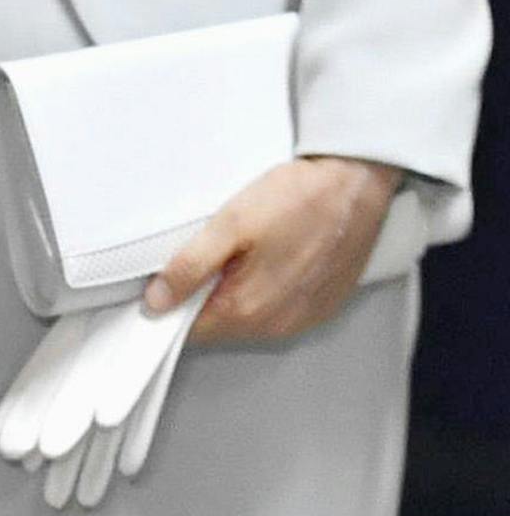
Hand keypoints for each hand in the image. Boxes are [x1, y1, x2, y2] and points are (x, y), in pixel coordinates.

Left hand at [146, 155, 401, 344]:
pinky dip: (264, 290)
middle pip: (218, 324)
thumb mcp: (230, 224)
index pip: (190, 329)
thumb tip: (158, 300)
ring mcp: (302, 319)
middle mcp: (277, 325)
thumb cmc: (300, 200)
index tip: (164, 279)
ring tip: (241, 250)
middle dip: (202, 295)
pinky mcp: (321, 307)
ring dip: (234, 291)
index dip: (170, 304)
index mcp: (248, 310)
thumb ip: (191, 266)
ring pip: (248, 318)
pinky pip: (277, 310)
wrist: (357, 186)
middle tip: (207, 252)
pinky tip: (269, 257)